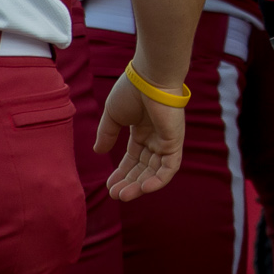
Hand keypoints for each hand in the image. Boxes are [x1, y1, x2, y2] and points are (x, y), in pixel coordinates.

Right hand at [94, 69, 186, 201]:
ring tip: (123, 195)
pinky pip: (170, 167)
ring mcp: (166, 140)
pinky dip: (159, 180)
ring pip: (155, 171)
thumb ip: (107, 133)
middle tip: (114, 195)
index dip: (122, 172)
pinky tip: (143, 189)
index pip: (134, 158)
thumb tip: (98, 151)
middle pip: (144, 167)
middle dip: (129, 182)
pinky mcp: (175, 141)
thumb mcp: (113, 115)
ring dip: (140, 185)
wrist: (149, 78)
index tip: (108, 185)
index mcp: (142, 130)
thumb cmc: (131, 91)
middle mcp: (156, 137)